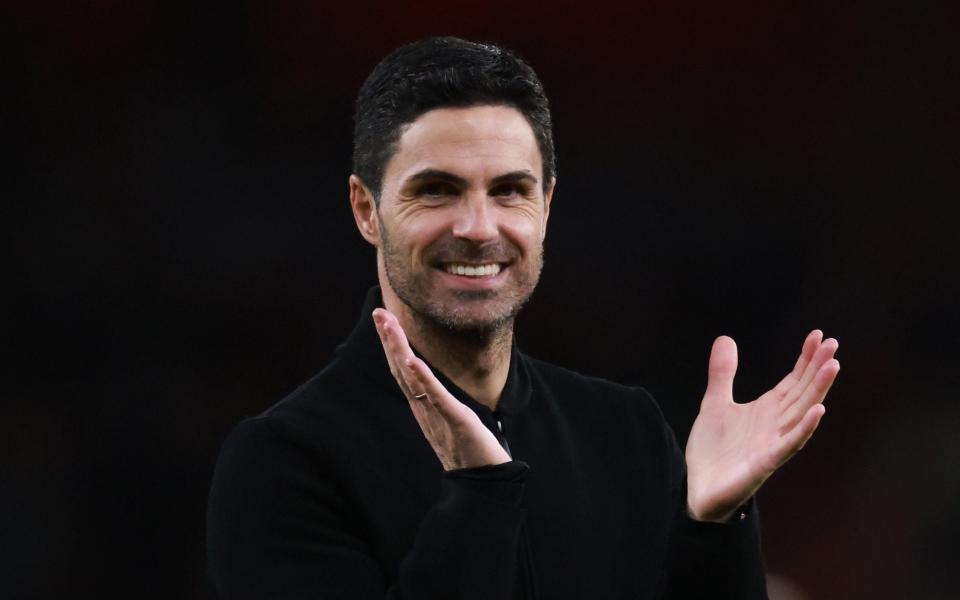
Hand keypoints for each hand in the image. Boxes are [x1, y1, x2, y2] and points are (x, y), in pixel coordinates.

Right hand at [372, 308, 510, 470]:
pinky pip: (437, 398)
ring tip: (390, 325)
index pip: (403, 370)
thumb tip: (430, 382)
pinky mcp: (457, 422)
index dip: (392, 344)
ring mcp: (437, 416)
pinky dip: (424, 379)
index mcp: (424, 406)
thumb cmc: (470, 451)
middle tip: (379, 311)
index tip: (384, 317)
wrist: (484, 484)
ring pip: (413, 379)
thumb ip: (438, 401)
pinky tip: (414, 361)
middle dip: (390, 339)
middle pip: (401, 369)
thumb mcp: (450, 419)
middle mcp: (425, 410)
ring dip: (400, 350)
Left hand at [685, 330, 839, 521]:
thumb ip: (722, 374)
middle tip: (833, 343)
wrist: (698, 488)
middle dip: (818, 368)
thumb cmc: (713, 450)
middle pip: (802, 391)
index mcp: (767, 410)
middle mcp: (776, 424)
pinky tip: (819, 411)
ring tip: (833, 366)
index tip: (818, 336)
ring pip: (802, 412)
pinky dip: (805, 428)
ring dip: (818, 390)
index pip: (792, 380)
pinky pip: (790, 443)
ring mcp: (774, 443)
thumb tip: (726, 339)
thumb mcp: (714, 403)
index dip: (805, 359)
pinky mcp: (766, 462)